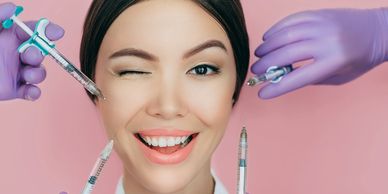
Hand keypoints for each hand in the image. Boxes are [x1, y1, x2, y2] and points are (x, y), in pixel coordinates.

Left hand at [0, 2, 63, 100]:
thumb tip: (13, 7)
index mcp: (10, 38)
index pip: (34, 31)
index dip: (47, 31)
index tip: (57, 32)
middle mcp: (16, 55)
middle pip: (39, 52)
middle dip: (39, 54)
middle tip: (29, 56)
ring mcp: (16, 73)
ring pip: (39, 72)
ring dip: (39, 74)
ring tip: (28, 76)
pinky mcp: (14, 90)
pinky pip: (32, 92)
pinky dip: (35, 93)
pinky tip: (30, 92)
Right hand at [251, 8, 387, 98]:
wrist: (379, 31)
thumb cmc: (359, 59)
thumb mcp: (339, 76)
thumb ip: (312, 77)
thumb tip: (282, 77)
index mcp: (334, 62)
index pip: (298, 78)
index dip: (277, 88)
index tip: (262, 94)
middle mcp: (327, 41)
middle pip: (287, 54)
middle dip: (266, 64)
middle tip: (255, 71)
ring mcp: (322, 24)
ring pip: (286, 35)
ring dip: (268, 46)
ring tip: (258, 54)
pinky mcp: (319, 13)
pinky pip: (291, 20)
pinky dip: (276, 30)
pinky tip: (268, 38)